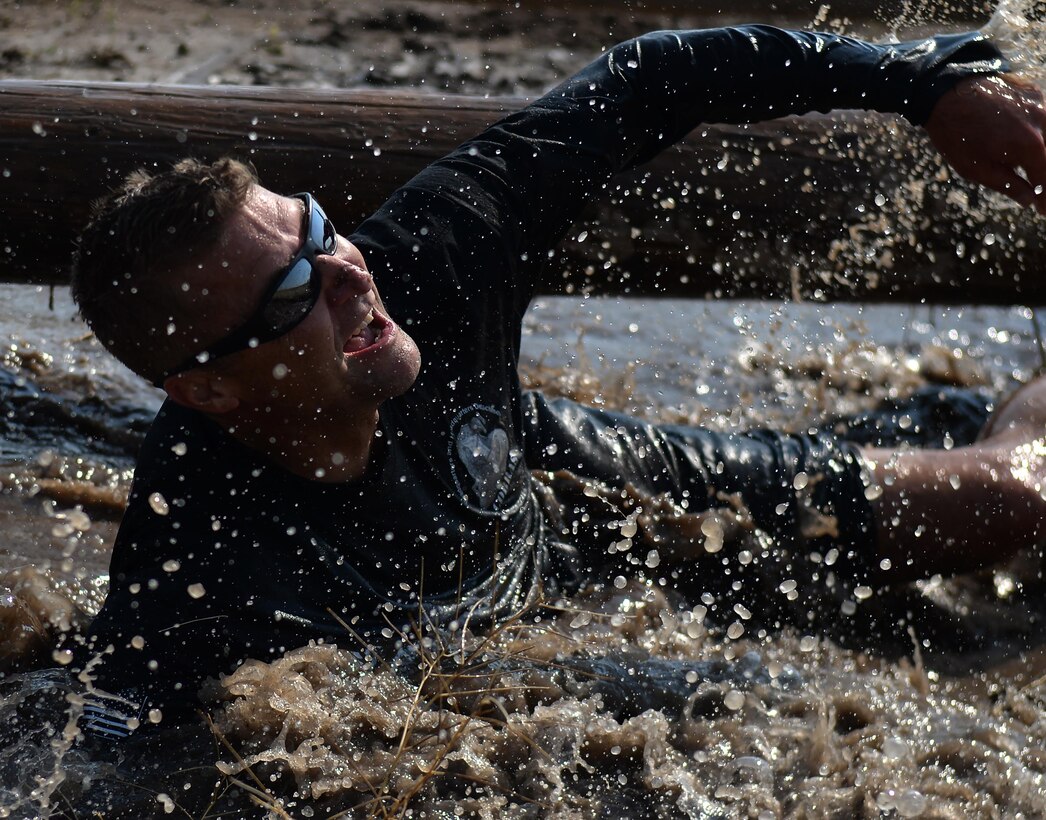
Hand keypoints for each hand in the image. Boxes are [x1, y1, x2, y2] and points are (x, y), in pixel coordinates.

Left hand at [924, 74, 1045, 213]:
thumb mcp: (977, 169)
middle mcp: (1043, 123)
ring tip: (1034, 173)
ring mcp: (1043, 105)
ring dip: (1043, 156)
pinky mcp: (1036, 93)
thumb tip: (1030, 199)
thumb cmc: (957, 134)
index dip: (1045, 199)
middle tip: (1040, 194)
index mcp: (1030, 146)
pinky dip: (1042, 135)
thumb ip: (1009, 185)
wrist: (947, 92)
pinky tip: (1033, 148)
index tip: (1043, 211)